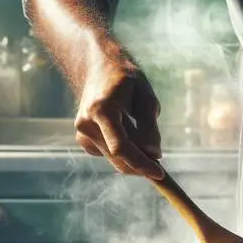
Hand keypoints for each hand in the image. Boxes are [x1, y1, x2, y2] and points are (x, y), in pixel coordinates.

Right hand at [74, 47, 163, 179]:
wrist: (98, 68)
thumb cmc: (126, 79)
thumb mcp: (145, 97)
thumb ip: (149, 127)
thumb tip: (154, 154)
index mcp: (101, 110)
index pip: (121, 148)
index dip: (141, 163)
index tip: (160, 173)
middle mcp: (86, 124)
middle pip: (118, 158)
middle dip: (141, 165)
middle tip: (161, 166)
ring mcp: (82, 133)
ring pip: (115, 159)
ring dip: (134, 157)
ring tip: (143, 136)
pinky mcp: (84, 140)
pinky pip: (110, 155)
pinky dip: (124, 151)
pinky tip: (126, 129)